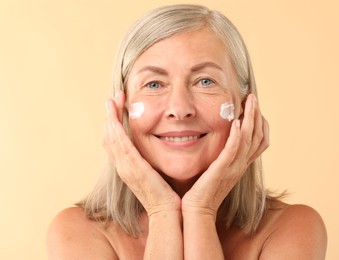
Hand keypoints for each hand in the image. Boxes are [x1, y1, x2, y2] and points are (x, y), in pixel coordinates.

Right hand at [103, 91, 180, 215]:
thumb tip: (160, 146)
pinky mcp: (131, 167)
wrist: (168, 212)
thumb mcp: (157, 173)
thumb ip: (153, 160)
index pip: (116, 140)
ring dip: (110, 117)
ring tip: (113, 99)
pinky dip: (114, 128)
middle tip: (113, 97)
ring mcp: (125, 167)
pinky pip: (119, 144)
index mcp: (128, 166)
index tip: (118, 106)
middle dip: (110, 115)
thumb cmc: (167, 193)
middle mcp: (123, 166)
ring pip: (111, 137)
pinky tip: (113, 115)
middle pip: (109, 136)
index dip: (114, 122)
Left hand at [182, 94, 268, 218]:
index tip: (254, 106)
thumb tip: (219, 141)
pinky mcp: (221, 171)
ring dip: (250, 118)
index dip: (259, 122)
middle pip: (257, 136)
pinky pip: (232, 151)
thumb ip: (221, 155)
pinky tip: (236, 122)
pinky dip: (236, 136)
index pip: (258, 140)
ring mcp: (233, 168)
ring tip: (250, 101)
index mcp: (240, 164)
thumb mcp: (216, 169)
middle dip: (257, 114)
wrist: (197, 210)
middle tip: (253, 97)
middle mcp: (241, 165)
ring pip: (248, 139)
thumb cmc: (202, 190)